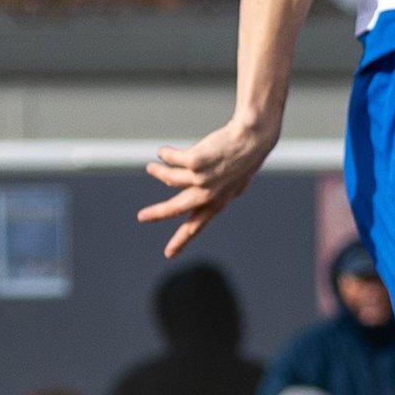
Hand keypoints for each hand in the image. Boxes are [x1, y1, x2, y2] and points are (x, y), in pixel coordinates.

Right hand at [139, 112, 282, 256]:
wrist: (253, 140)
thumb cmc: (244, 161)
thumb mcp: (231, 183)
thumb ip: (212, 191)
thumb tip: (182, 189)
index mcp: (218, 202)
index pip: (197, 225)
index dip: (181, 240)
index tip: (169, 254)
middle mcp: (210, 194)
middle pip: (176, 208)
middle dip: (157, 213)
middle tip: (141, 217)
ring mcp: (203, 178)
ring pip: (169, 179)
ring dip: (158, 172)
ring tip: (151, 168)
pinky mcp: (196, 161)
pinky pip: (171, 159)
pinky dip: (165, 154)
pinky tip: (163, 152)